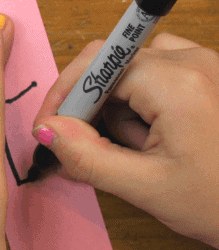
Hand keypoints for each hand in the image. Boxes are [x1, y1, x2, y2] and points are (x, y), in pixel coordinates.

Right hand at [32, 33, 218, 248]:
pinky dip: (145, 101)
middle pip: (113, 66)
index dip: (64, 99)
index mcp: (178, 83)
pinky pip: (161, 74)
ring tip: (139, 150)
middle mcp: (196, 62)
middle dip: (93, 107)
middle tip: (94, 149)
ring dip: (121, 106)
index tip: (48, 131)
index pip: (95, 69)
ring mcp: (210, 65)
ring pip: (135, 69)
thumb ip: (87, 156)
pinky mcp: (214, 76)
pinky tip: (157, 138)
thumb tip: (46, 130)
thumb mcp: (145, 187)